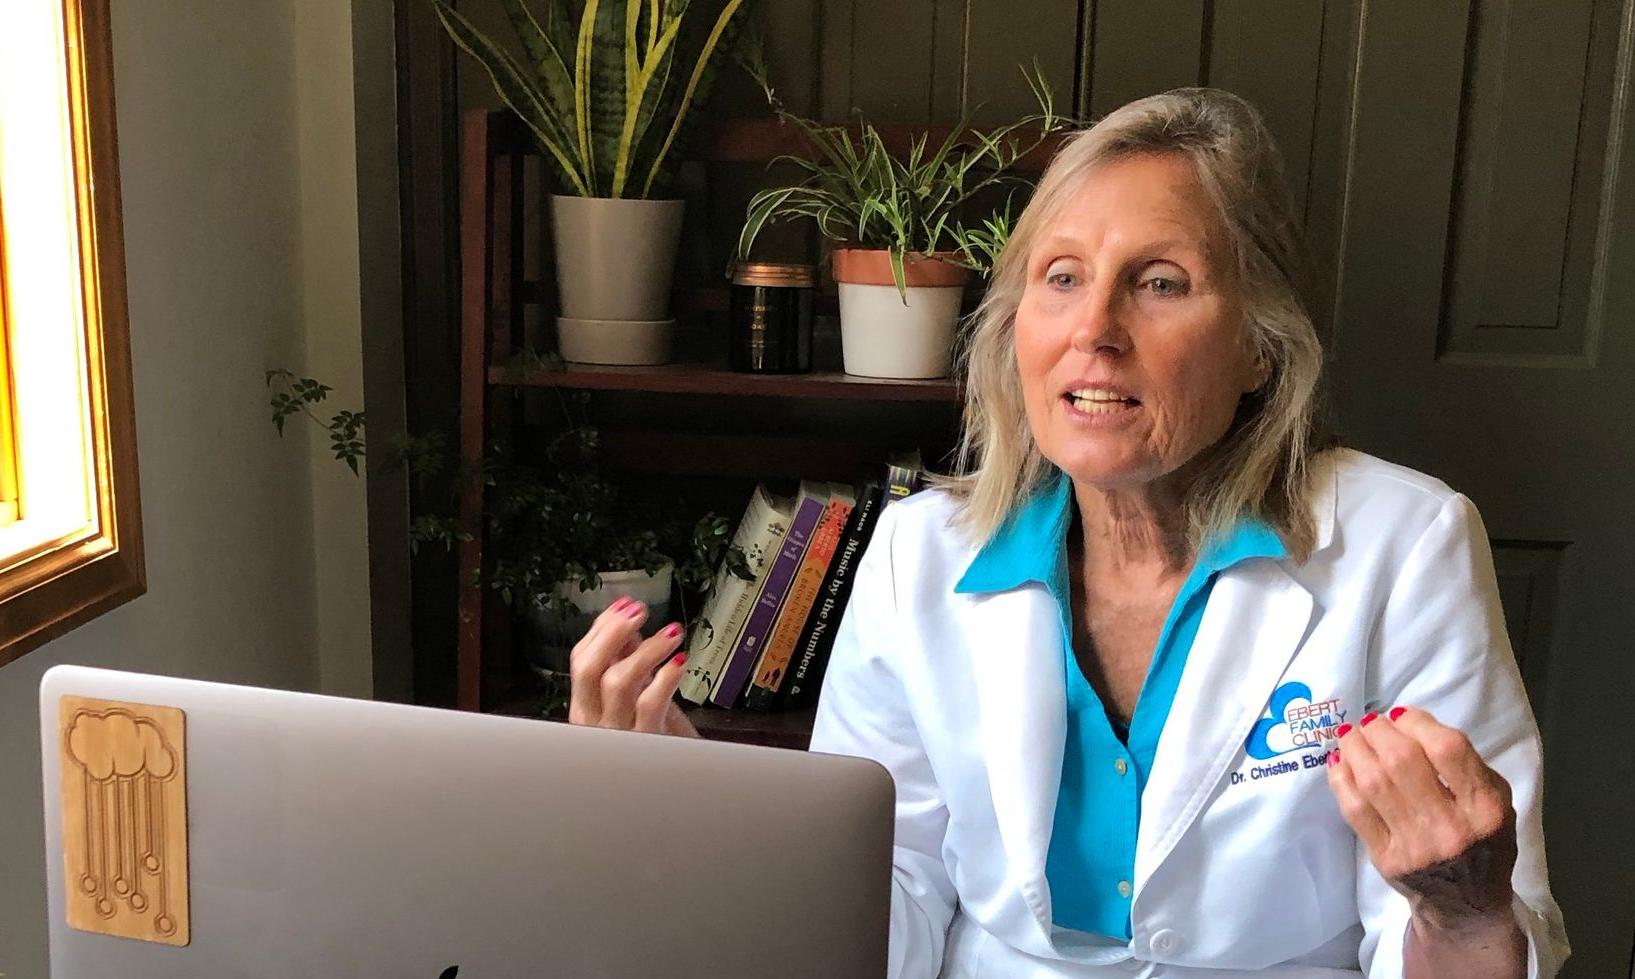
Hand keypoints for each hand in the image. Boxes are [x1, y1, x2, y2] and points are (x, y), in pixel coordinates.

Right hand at [567, 596, 699, 737]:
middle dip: (611, 633)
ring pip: (618, 682)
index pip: (580, 660)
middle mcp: (594, 720)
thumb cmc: (655, 736)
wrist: (676, 782)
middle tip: (638, 611)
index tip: (625, 605)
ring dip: (646, 650)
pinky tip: (681, 662)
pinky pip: (651, 704)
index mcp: (585, 707)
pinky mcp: (647, 741)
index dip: (601, 628)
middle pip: (587, 669)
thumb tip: (626, 623)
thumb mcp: (635, 696)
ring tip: (673, 633)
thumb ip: (626, 662)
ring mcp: (618, 732)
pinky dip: (666, 678)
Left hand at [1327, 706, 1524, 977]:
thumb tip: (1409, 724)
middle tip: (1370, 723)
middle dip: (1378, 731)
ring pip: (1372, 782)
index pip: (1446, 749)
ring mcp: (1414, 845)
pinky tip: (1340, 763)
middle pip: (1401, 761)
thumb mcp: (1496, 799)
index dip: (1417, 722)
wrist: (1467, 904)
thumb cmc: (1483, 839)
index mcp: (1485, 808)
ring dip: (1354, 749)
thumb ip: (1464, 763)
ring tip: (1351, 736)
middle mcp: (1450, 827)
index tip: (1403, 716)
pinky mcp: (1385, 858)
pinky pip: (1354, 810)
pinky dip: (1341, 779)